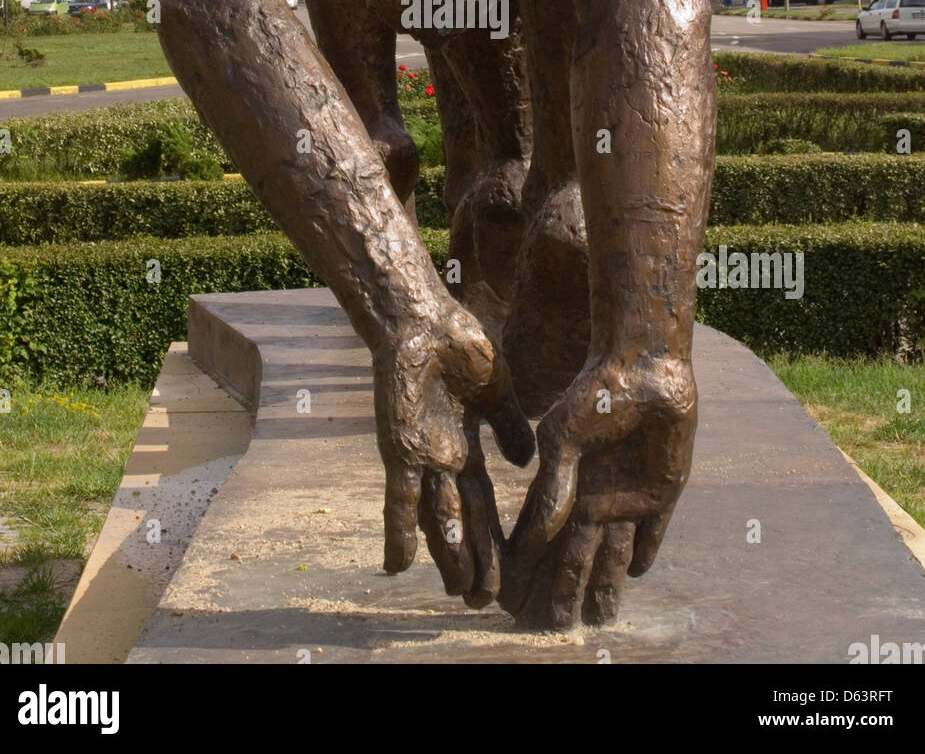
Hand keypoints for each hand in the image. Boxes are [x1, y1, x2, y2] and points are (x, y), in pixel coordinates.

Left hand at [374, 298, 532, 599]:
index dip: (495, 539)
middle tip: (486, 602)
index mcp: (466, 444)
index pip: (483, 503)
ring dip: (447, 556)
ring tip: (458, 593)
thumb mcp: (497, 390)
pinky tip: (396, 564)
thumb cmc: (459, 345)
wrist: (424, 321)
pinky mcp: (400, 449)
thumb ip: (508, 427)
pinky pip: (398, 498)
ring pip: (437, 518)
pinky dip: (399, 531)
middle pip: (462, 521)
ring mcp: (420, 456)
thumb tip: (529, 463)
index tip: (510, 571)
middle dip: (475, 561)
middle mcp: (442, 458)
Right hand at [500, 355, 696, 629]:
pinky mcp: (661, 491)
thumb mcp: (565, 437)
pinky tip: (633, 575)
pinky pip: (651, 533)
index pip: (539, 537)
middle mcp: (591, 494)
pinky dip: (643, 554)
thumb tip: (541, 534)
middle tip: (548, 625)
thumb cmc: (596, 392)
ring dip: (602, 585)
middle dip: (560, 589)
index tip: (508, 596)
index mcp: (563, 482)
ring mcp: (626, 495)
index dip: (524, 567)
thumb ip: (555, 486)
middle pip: (573, 556)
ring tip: (593, 619)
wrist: (643, 366)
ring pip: (611, 554)